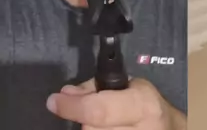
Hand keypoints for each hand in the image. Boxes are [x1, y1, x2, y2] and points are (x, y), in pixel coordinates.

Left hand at [46, 77, 174, 128]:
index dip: (72, 106)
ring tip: (105, 120)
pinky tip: (104, 127)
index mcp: (142, 106)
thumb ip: (97, 87)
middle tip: (89, 108)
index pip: (99, 110)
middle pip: (90, 129)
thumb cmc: (148, 104)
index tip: (54, 101)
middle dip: (85, 118)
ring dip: (90, 129)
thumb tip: (65, 94)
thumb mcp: (131, 85)